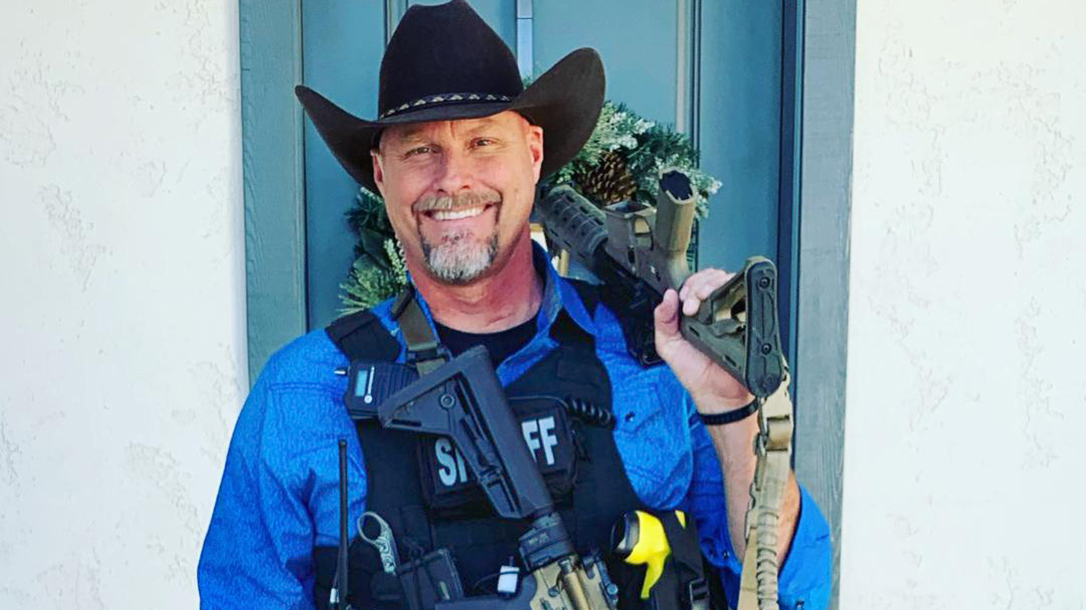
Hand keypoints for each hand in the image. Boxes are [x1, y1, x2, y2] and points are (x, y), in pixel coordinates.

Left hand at [652, 268, 753, 413]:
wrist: (717, 393)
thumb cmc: (695, 372)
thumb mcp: (668, 346)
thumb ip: (662, 321)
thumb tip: (667, 296)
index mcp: (692, 313)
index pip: (692, 285)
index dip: (688, 286)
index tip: (684, 301)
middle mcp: (711, 311)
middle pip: (709, 278)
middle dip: (698, 284)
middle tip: (692, 303)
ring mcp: (729, 313)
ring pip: (725, 282)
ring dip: (711, 284)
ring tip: (702, 301)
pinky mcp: (745, 318)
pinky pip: (742, 297)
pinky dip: (732, 293)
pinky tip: (721, 305)